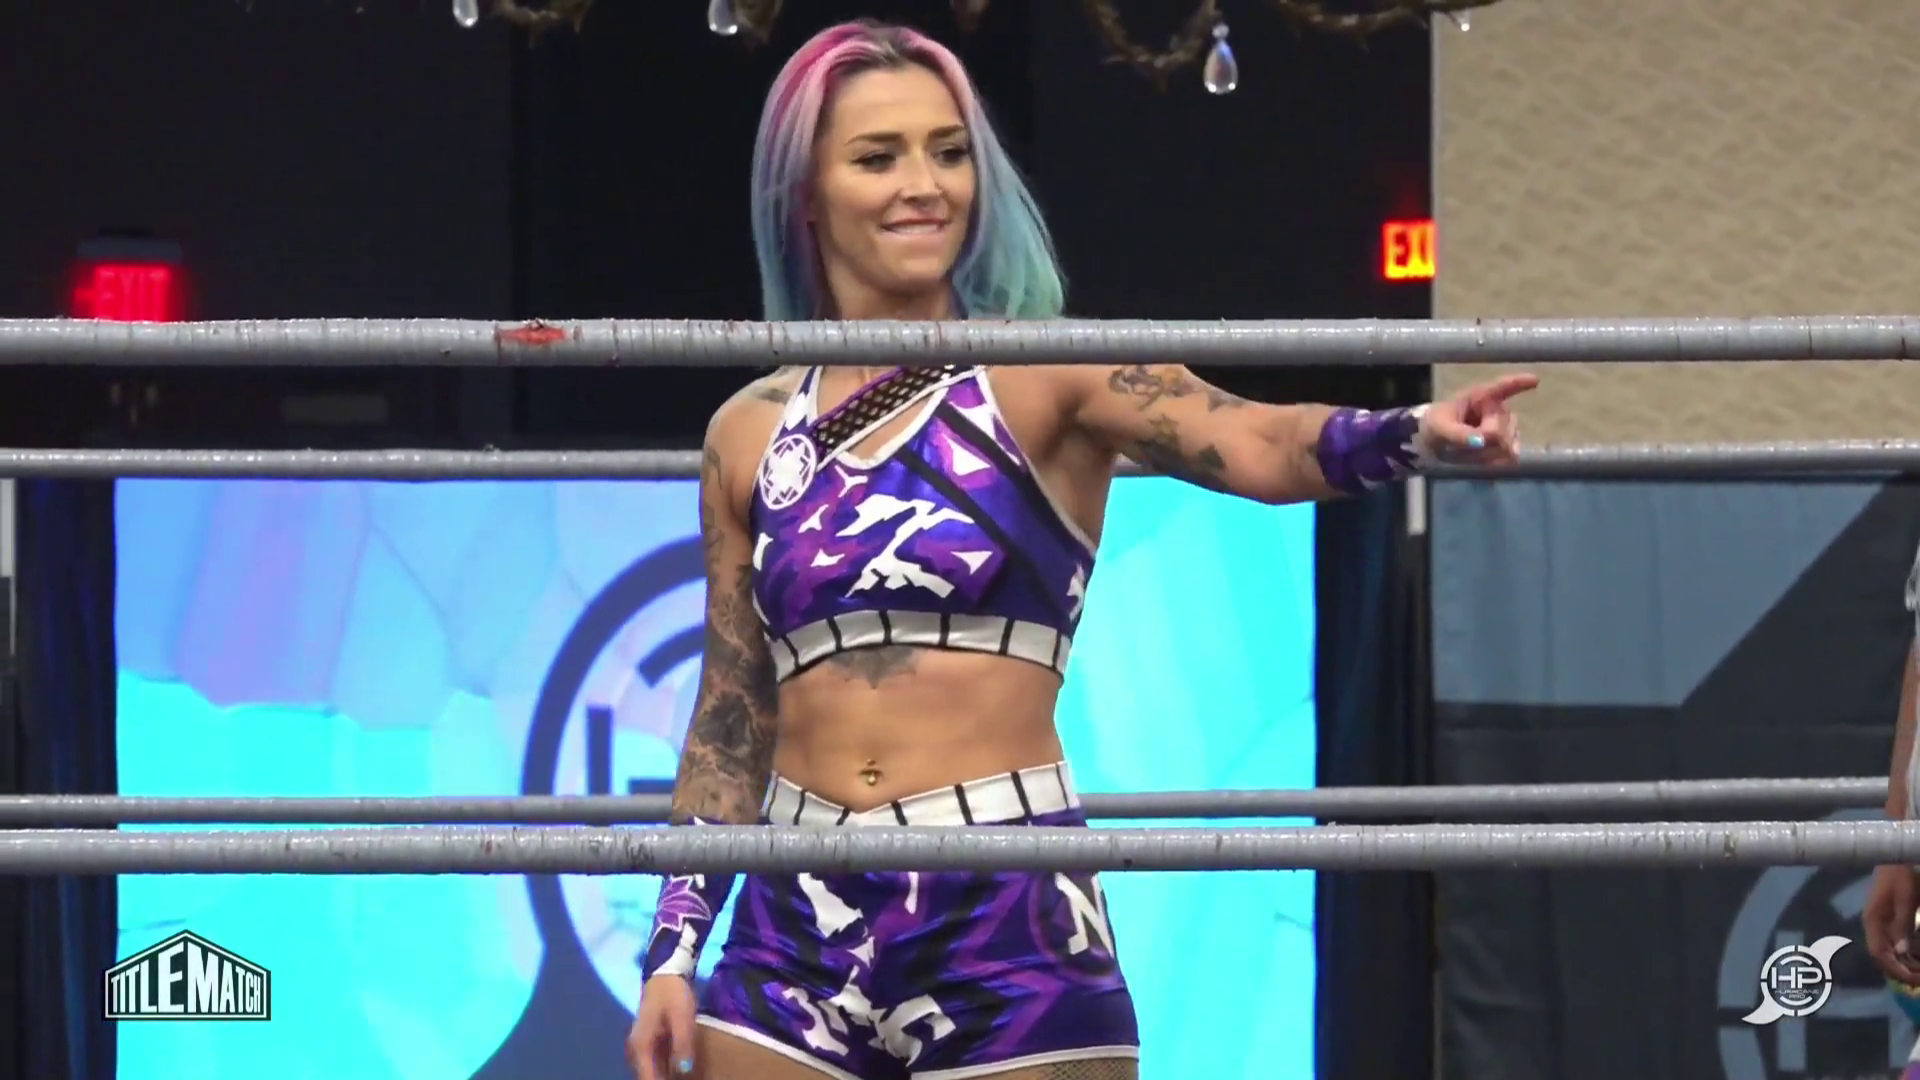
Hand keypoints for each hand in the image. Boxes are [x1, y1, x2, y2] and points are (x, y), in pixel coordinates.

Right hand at [626, 974, 698, 1079]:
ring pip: (652, 1071)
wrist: (665, 973)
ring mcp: (642, 1047)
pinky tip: (681, 1070)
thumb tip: (684, 1070)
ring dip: (665, 1076)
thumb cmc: (673, 994)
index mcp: (641, 1047)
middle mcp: (637, 1051)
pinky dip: (667, 1069)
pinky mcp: (650, 1043)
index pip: (647, 1079)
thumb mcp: (681, 1017)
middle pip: (648, 1077)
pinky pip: (656, 1063)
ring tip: (685, 1077)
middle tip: (687, 1079)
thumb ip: (682, 1044)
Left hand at [1419, 373, 1538, 465]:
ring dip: (1485, 454)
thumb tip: (1484, 440)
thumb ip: (1459, 435)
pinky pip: (1510, 456)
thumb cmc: (1437, 426)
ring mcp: (1506, 426)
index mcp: (1480, 397)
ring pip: (1506, 446)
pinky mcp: (1508, 443)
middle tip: (1461, 446)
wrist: (1436, 442)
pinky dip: (1493, 461)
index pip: (1503, 388)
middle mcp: (1498, 409)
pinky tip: (1481, 459)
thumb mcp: (1441, 429)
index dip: (1519, 384)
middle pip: (1499, 432)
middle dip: (1481, 443)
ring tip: (1467, 450)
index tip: (1535, 380)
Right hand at [1864, 864, 1919, 984]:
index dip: (1896, 969)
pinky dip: (1905, 953)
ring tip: (1919, 970)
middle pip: (1882, 956)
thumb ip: (1902, 924)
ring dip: (1904, 963)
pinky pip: (1893, 943)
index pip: (1879, 953)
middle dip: (1902, 970)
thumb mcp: (1905, 898)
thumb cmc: (1900, 875)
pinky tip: (1916, 955)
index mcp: (1873, 921)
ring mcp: (1880, 923)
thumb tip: (1901, 952)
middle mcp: (1873, 925)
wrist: (1895, 856)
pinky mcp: (1888, 920)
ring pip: (1888, 951)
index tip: (1915, 978)